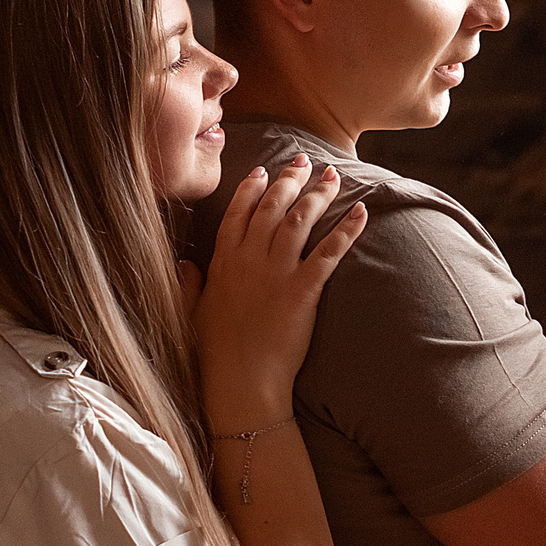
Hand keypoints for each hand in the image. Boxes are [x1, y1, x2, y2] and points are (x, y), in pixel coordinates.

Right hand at [193, 154, 367, 427]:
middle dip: (291, 179)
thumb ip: (188, 283)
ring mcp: (276, 273)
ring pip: (300, 220)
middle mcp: (249, 260)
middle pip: (272, 207)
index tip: (264, 170)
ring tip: (334, 176)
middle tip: (306, 161)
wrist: (240, 384)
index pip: (238, 212)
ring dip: (319, 195)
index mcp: (222, 262)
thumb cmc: (213, 354)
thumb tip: (184, 262)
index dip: (252, 188)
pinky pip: (329, 252)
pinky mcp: (302, 291)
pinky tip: (362, 212)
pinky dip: (347, 230)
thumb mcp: (191, 313)